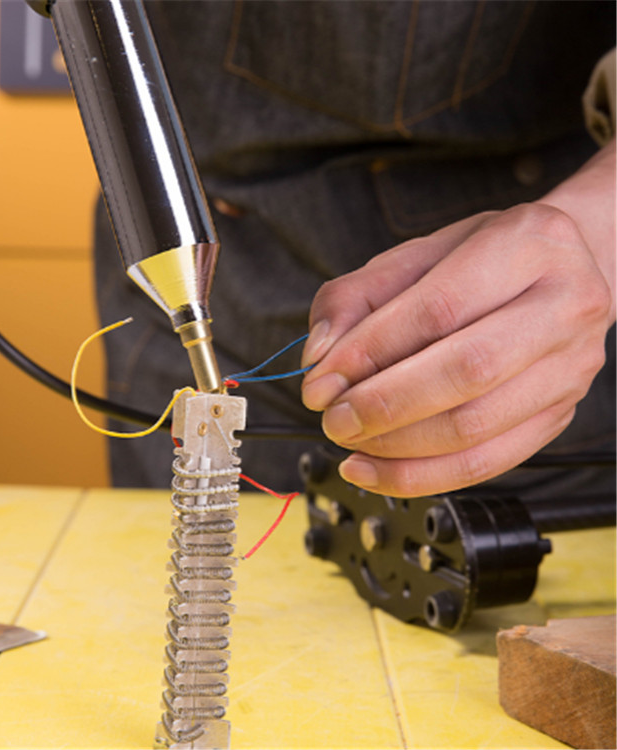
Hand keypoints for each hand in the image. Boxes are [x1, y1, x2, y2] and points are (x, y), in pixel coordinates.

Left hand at [301, 141, 615, 496]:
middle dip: (384, 404)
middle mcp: (563, 306)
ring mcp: (569, 368)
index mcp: (525, 245)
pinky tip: (373, 468)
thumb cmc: (478, 263)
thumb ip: (355, 297)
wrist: (560, 274)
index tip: (321, 380)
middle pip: (466, 372)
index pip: (439, 309)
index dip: (371, 351)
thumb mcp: (412, 257)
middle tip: (332, 418)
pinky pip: (486, 463)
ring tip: (348, 439)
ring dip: (395, 446)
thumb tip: (319, 355)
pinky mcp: (558, 416)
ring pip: (475, 427)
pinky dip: (420, 475)